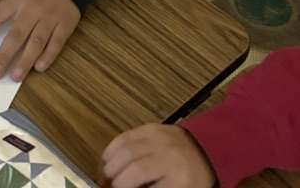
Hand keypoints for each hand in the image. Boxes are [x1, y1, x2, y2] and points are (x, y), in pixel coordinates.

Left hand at [0, 0, 79, 81]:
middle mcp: (33, 9)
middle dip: (4, 54)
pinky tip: (39, 68)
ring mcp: (50, 18)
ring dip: (26, 60)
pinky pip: (57, 42)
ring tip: (15, 76)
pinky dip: (49, 56)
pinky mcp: (66, 24)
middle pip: (17, 34)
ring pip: (37, 42)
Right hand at [98, 124, 216, 187]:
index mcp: (180, 180)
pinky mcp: (150, 127)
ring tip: (103, 178)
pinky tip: (106, 162)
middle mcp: (169, 156)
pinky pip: (125, 136)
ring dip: (109, 167)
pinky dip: (111, 150)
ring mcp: (159, 138)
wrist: (207, 152)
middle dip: (117, 183)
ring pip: (125, 151)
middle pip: (134, 170)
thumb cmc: (193, 180)